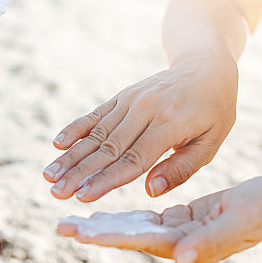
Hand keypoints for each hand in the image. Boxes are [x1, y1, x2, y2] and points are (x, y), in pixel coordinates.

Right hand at [44, 52, 237, 200]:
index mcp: (171, 124)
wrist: (205, 65)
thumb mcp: (211, 143)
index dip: (106, 180)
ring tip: (49, 176)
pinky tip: (56, 144)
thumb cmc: (212, 112)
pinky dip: (75, 129)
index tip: (83, 197)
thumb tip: (149, 190)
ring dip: (70, 156)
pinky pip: (95, 115)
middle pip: (107, 148)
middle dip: (79, 172)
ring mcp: (131, 100)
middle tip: (57, 192)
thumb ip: (182, 169)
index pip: (134, 159)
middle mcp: (147, 110)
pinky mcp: (122, 96)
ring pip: (95, 134)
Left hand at [57, 176, 261, 262]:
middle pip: (123, 238)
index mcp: (181, 245)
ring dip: (100, 225)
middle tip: (60, 227)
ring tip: (71, 221)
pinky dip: (119, 215)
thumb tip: (182, 260)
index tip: (79, 234)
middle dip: (92, 233)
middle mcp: (171, 244)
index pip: (135, 241)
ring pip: (128, 229)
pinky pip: (140, 219)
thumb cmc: (259, 213)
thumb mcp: (237, 225)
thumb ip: (211, 243)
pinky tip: (100, 212)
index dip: (106, 236)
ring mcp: (172, 233)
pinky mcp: (175, 221)